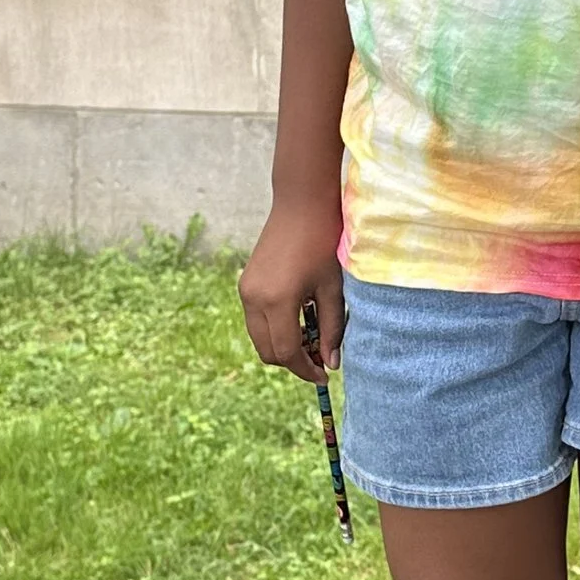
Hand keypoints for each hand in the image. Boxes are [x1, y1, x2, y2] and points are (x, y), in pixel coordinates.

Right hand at [239, 198, 346, 381]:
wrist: (301, 204)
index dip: (306, 369)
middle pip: (268, 351)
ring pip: (260, 337)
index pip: (286, 352)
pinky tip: (300, 319)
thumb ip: (332, 329)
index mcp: (277, 301)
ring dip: (284, 345)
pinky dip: (276, 329)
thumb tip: (332, 362)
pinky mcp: (246, 284)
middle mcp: (254, 299)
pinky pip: (257, 320)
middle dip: (294, 361)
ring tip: (313, 338)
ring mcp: (246, 291)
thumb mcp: (333, 288)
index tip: (325, 375)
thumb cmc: (324, 241)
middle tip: (321, 359)